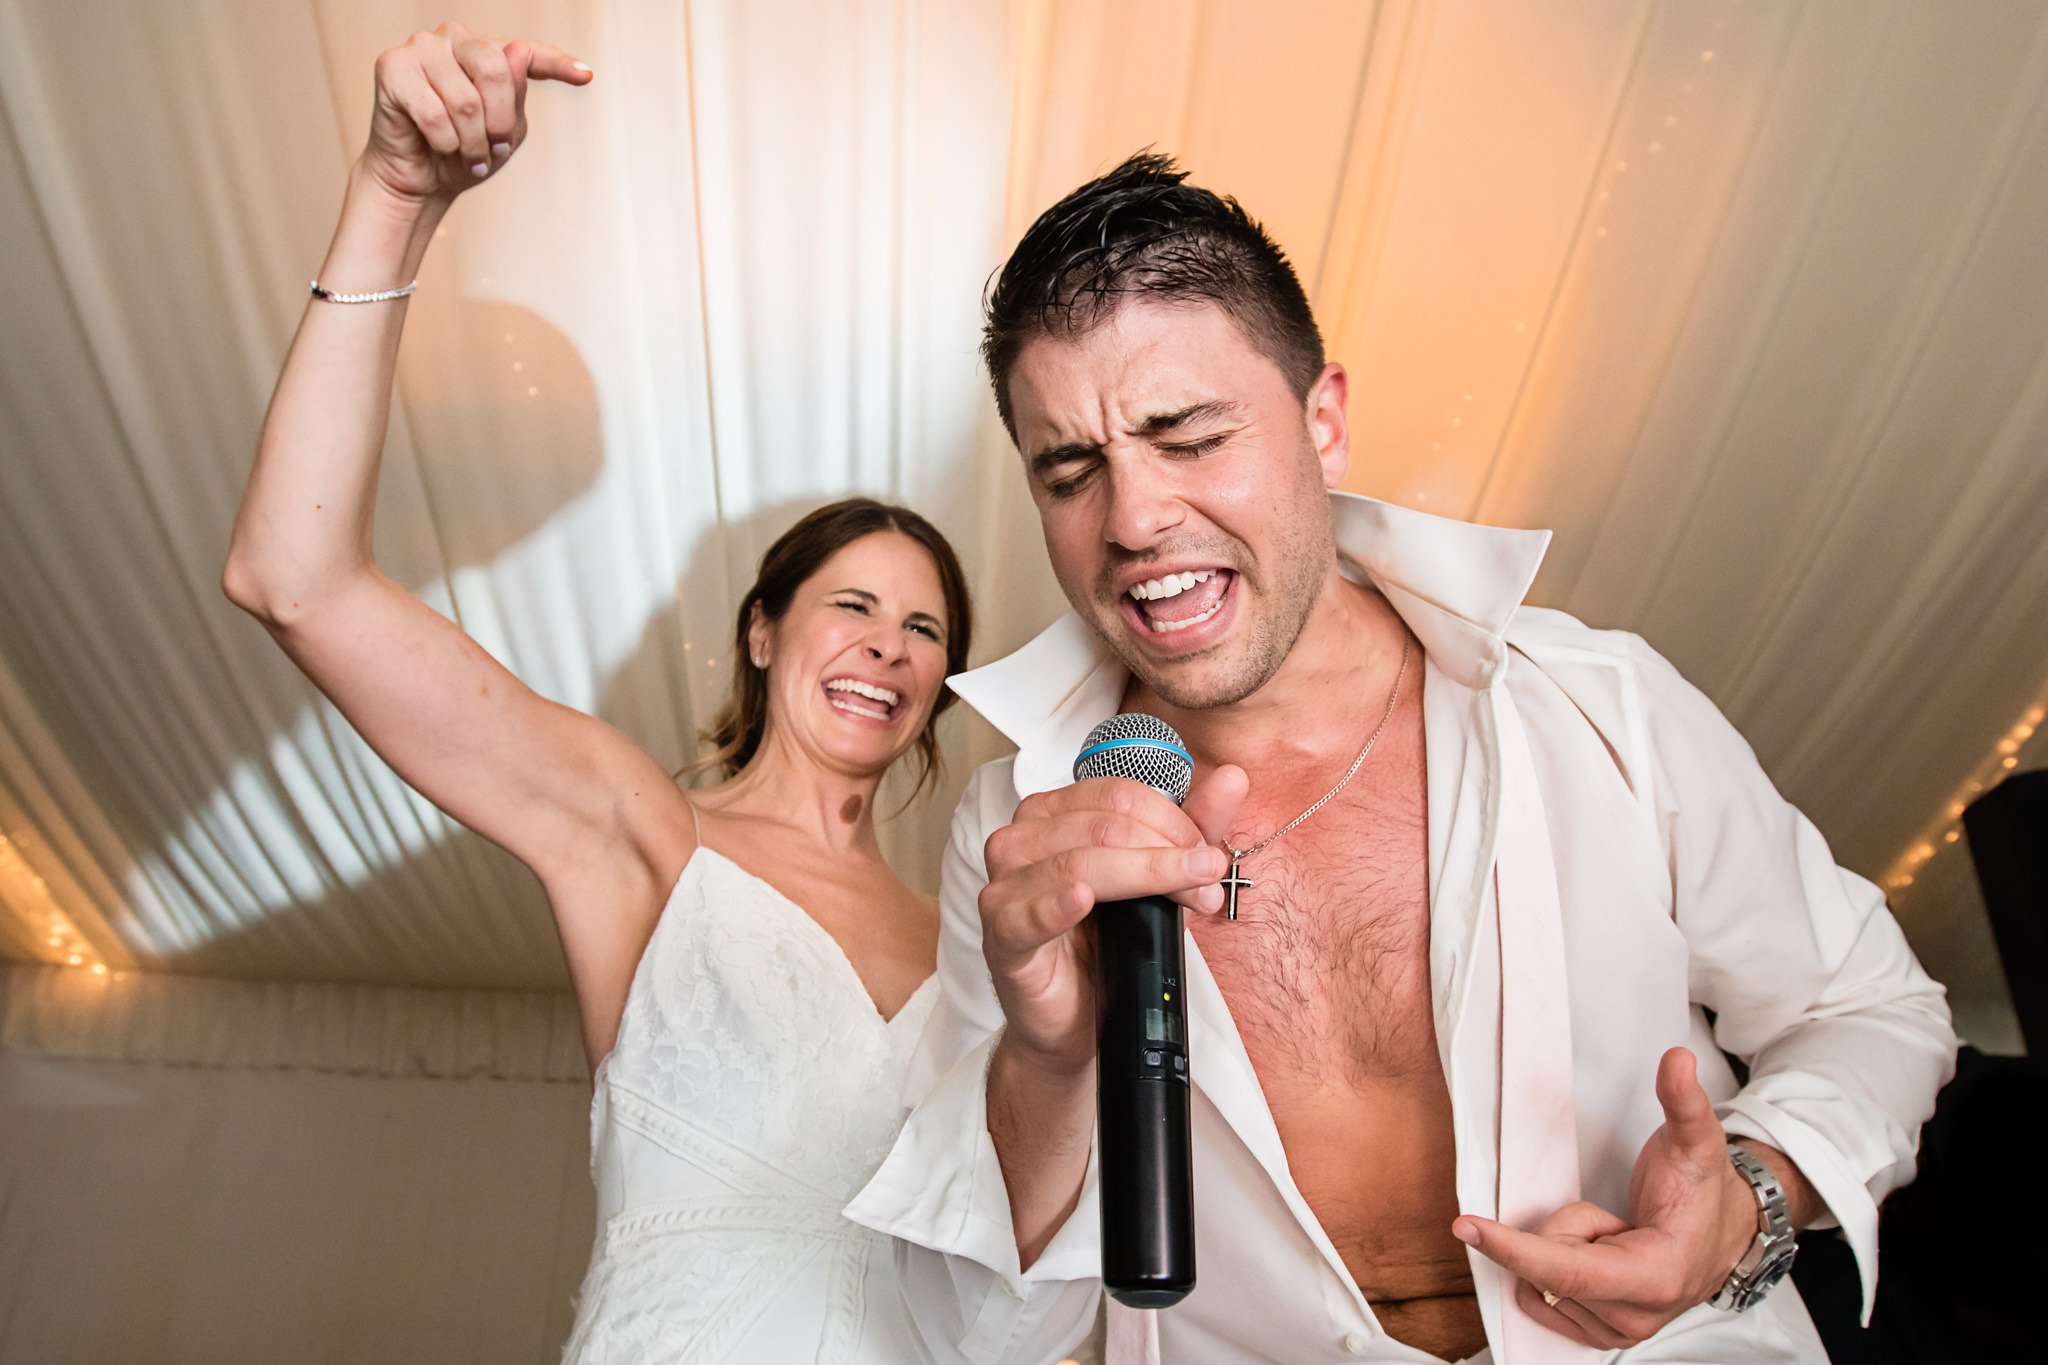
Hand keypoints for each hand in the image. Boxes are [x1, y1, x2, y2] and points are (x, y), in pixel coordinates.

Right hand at [361, 21, 591, 207]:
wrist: (418, 180)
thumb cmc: (463, 153)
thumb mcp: (504, 133)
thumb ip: (514, 95)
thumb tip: (517, 50)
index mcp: (488, 52)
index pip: (528, 52)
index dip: (557, 63)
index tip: (586, 76)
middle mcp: (456, 39)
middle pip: (496, 70)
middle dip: (499, 122)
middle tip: (495, 149)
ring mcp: (422, 47)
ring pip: (465, 99)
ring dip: (471, 142)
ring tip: (467, 155)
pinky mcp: (392, 65)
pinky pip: (432, 112)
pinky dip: (443, 142)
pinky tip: (439, 146)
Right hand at [978, 767, 1246, 1070]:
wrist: (1075, 1019)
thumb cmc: (1106, 945)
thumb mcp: (1159, 878)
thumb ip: (1193, 826)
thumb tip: (1232, 778)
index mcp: (1053, 813)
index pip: (1118, 795)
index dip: (1173, 822)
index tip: (1208, 857)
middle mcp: (1022, 839)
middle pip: (1104, 827)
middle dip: (1168, 856)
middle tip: (1207, 886)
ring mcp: (1005, 885)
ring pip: (1080, 863)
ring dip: (1145, 879)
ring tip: (1189, 902)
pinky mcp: (1001, 934)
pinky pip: (1026, 913)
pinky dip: (1056, 905)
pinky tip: (1081, 900)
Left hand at [1451, 1048, 1762, 1348]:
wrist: (1723, 1237)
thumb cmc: (1702, 1195)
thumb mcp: (1696, 1143)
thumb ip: (1684, 1101)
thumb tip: (1677, 1060)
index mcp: (1656, 1278)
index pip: (1566, 1269)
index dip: (1513, 1247)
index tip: (1466, 1226)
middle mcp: (1633, 1318)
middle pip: (1548, 1265)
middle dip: (1565, 1228)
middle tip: (1613, 1219)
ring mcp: (1615, 1332)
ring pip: (1540, 1281)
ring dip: (1563, 1249)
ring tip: (1611, 1236)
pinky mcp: (1598, 1335)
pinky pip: (1539, 1295)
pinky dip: (1556, 1269)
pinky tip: (1596, 1256)